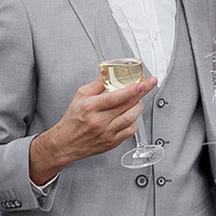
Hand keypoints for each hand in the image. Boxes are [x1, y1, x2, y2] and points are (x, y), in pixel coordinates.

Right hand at [30, 69, 155, 187]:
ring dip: (138, 107)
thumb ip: (97, 84)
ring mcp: (107, 133)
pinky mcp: (112, 142)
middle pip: (126, 106)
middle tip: (148, 85)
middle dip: (141, 93)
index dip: (131, 90)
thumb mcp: (80, 96)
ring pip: (131, 118)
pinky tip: (131, 116)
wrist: (66, 142)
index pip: (115, 97)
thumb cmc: (73, 119)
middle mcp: (99, 121)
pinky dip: (134, 121)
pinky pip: (130, 131)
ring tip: (138, 100)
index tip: (141, 83)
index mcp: (90, 107)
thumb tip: (110, 73)